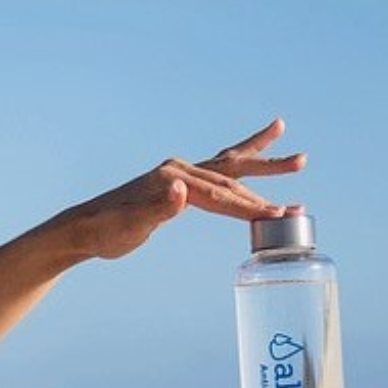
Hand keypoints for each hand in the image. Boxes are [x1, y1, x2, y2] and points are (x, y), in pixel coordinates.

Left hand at [64, 118, 306, 260]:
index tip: (278, 214)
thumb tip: (179, 189)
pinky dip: (237, 163)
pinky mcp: (176, 183)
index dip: (248, 206)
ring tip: (296, 157)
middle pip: (230, 174)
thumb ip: (157, 208)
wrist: (84, 228)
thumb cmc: (106, 231)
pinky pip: (215, 170)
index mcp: (171, 178)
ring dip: (262, 163)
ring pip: (228, 167)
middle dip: (268, 175)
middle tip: (302, 163)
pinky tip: (249, 158)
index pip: (218, 194)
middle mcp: (177, 170)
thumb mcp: (130, 226)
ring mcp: (177, 173)